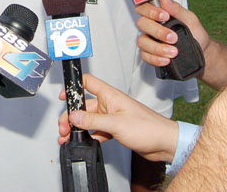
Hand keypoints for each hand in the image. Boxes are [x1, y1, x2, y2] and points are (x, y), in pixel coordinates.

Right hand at [58, 73, 178, 162]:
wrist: (163, 142)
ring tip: (68, 137)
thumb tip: (75, 115)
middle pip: (84, 105)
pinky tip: (86, 141)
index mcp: (111, 95)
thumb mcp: (116, 123)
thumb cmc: (147, 127)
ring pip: (89, 119)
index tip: (63, 96)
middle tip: (64, 128)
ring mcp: (112, 116)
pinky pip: (97, 130)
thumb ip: (93, 120)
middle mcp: (110, 104)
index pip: (88, 83)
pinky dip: (89, 135)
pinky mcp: (115, 128)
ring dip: (78, 128)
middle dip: (72, 116)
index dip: (74, 86)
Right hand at [135, 0, 210, 67]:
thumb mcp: (189, 18)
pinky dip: (155, 59)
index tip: (165, 15)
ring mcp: (149, 40)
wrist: (201, 51)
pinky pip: (145, 56)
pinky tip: (166, 59)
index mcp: (158, 13)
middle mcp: (151, 25)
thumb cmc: (194, 32)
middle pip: (142, 23)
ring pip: (142, 41)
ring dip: (158, 48)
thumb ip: (176, 8)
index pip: (144, 6)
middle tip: (173, 37)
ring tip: (174, 51)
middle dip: (158, 31)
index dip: (150, 10)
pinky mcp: (149, 54)